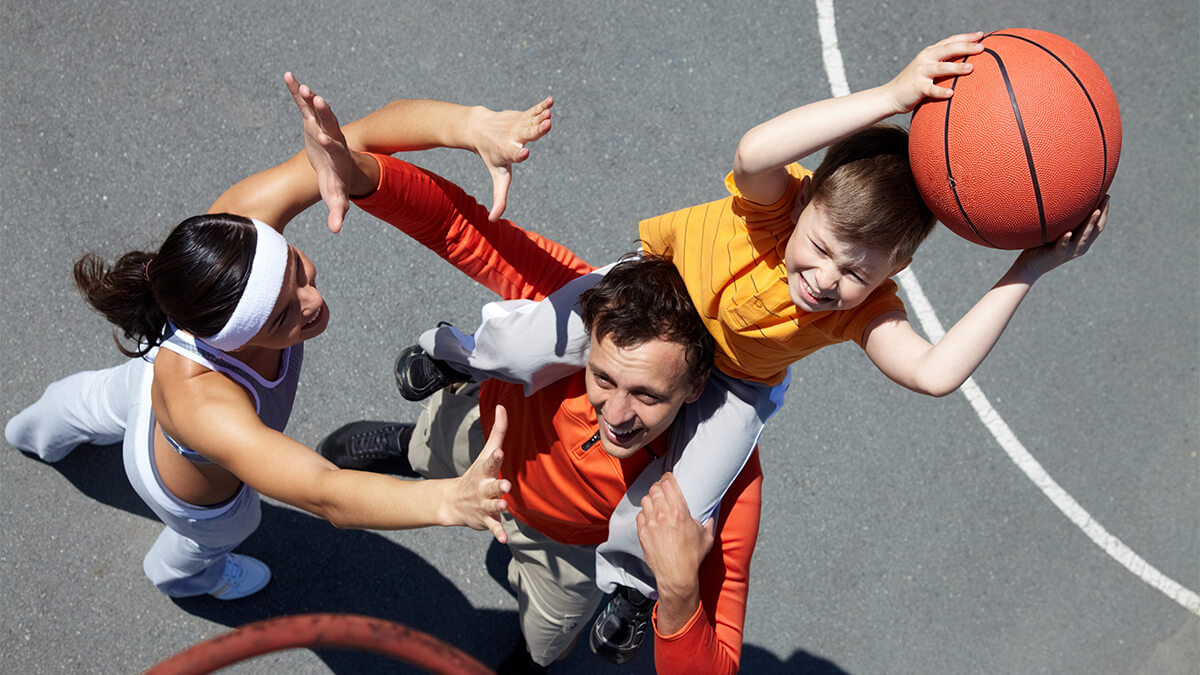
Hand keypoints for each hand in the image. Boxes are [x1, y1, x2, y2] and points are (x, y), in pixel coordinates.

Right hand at [285, 72, 356, 232]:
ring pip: (317, 109)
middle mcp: (332, 136)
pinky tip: (288, 76)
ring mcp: (322, 125)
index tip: (322, 137)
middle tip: (318, 100)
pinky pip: (304, 102)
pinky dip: (297, 90)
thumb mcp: (338, 197)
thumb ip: (338, 211)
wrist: (341, 165)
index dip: (329, 142)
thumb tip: (336, 230)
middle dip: (324, 113)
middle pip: (330, 123)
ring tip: (302, 85)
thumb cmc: (338, 182)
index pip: (334, 148)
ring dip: (310, 97)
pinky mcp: (312, 119)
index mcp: (337, 155)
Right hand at [446, 404, 511, 541]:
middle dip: (499, 486)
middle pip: (492, 486)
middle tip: (506, 485)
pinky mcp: (485, 519)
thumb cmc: (477, 473)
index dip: (495, 457)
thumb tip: (503, 405)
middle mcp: (483, 488)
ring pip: (492, 507)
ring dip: (498, 507)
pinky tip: (504, 539)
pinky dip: (497, 533)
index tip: (500, 452)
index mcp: (484, 471)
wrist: (452, 503)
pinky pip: (492, 527)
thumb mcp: (486, 452)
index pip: (490, 462)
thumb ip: (498, 430)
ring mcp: (483, 505)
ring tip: (504, 506)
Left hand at [468, 97, 553, 220]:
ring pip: (531, 120)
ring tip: (549, 114)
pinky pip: (533, 110)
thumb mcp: (498, 176)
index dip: (519, 154)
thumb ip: (499, 198)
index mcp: (508, 152)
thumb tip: (492, 221)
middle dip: (536, 130)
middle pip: (527, 133)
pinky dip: (542, 105)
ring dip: (541, 116)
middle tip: (546, 125)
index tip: (524, 152)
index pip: (514, 154)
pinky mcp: (522, 115)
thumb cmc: (491, 155)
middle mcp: (513, 137)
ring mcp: (518, 124)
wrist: (478, 127)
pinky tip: (550, 100)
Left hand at [636, 473, 714, 599]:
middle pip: (655, 489)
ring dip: (651, 499)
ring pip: (645, 500)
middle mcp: (662, 514)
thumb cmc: (692, 557)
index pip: (668, 483)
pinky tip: (651, 517)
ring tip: (657, 503)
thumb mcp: (706, 536)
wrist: (676, 576)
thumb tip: (710, 514)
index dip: (668, 478)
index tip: (669, 478)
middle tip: (664, 490)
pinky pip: (640, 515)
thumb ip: (708, 521)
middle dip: (660, 487)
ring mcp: (650, 523)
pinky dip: (645, 513)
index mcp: (679, 511)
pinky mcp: (642, 533)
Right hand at [884, 32, 985, 113]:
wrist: (891, 95)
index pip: (950, 41)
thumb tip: (968, 63)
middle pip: (948, 50)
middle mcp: (925, 59)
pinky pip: (931, 90)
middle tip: (981, 48)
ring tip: (971, 68)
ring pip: (941, 68)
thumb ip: (943, 63)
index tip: (981, 35)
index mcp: (930, 52)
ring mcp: (921, 73)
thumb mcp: (928, 68)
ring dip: (956, 68)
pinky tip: (951, 93)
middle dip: (965, 47)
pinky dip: (940, 91)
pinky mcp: (917, 88)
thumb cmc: (915, 82)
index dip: (966, 37)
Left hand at [1017, 195, 1108, 277]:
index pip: (1098, 226)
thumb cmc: (1041, 246)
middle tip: (1107, 198)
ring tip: (1096, 211)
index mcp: (1081, 241)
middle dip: (1103, 213)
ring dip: (1090, 223)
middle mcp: (1079, 246)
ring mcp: (1069, 251)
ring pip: (1083, 236)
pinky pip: (1062, 246)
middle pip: (1096, 229)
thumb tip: (1064, 200)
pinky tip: (1068, 232)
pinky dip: (1065, 239)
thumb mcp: (1056, 232)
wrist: (1031, 267)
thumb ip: (1063, 221)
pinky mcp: (1057, 254)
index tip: (1107, 196)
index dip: (1104, 212)